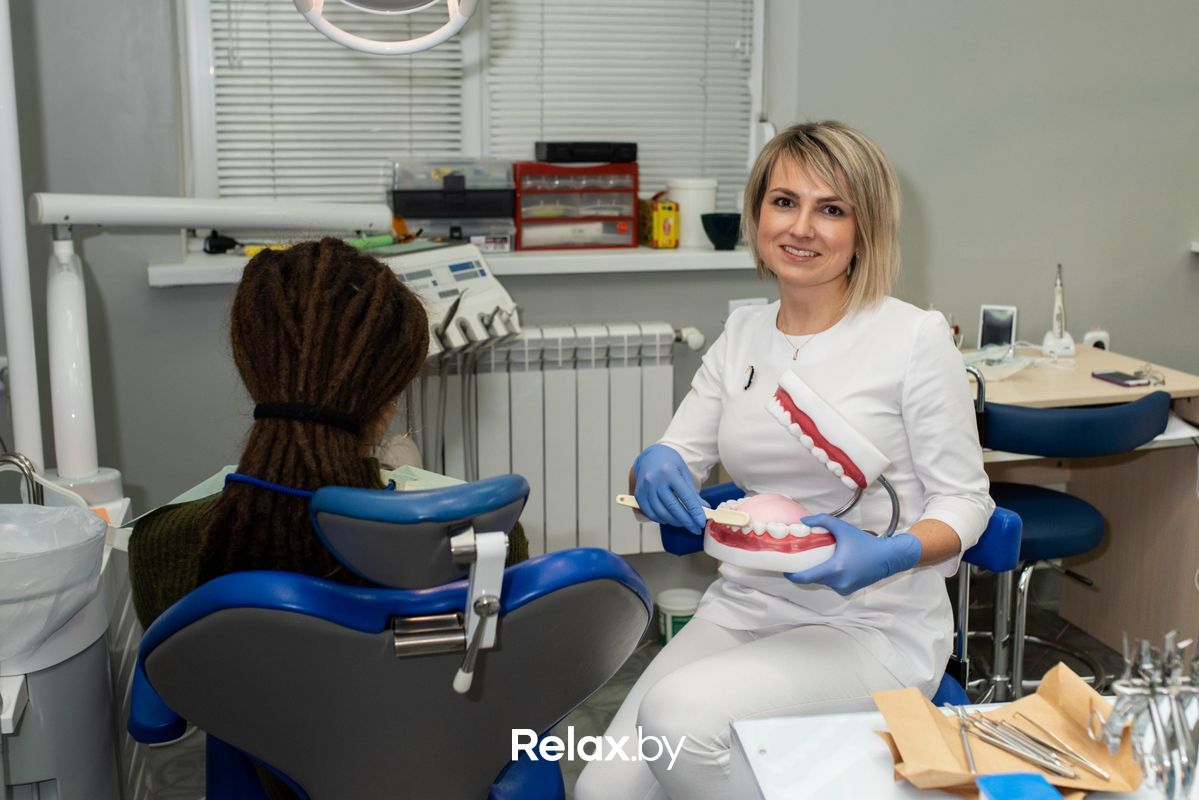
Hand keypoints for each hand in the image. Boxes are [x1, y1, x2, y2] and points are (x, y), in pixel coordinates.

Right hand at [633, 444, 708, 534]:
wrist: (651, 456)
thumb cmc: (670, 464)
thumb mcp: (684, 473)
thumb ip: (692, 492)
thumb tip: (703, 509)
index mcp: (669, 472)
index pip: (685, 496)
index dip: (694, 511)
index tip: (701, 522)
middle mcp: (655, 480)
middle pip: (672, 507)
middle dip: (686, 521)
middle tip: (695, 529)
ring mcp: (645, 488)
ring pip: (661, 513)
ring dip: (675, 522)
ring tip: (684, 524)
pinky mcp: (638, 495)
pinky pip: (650, 513)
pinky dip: (661, 519)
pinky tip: (670, 519)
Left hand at [785, 514, 921, 594]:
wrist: (888, 557)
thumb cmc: (866, 543)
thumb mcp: (843, 528)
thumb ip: (822, 521)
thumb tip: (804, 521)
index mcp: (835, 569)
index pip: (806, 578)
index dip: (793, 575)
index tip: (785, 570)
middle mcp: (839, 582)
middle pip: (813, 579)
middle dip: (806, 570)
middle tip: (800, 558)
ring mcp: (844, 588)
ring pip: (823, 581)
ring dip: (819, 573)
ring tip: (818, 559)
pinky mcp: (849, 590)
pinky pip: (833, 583)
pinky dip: (829, 576)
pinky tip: (831, 565)